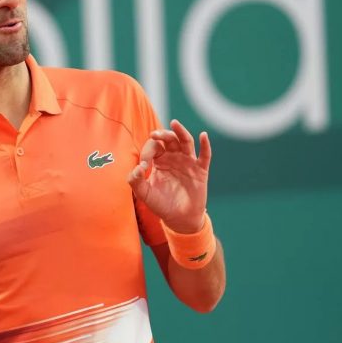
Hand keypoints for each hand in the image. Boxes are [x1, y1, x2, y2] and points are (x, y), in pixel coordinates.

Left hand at [127, 119, 211, 233]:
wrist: (179, 219)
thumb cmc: (160, 204)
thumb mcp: (144, 194)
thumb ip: (136, 181)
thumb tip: (138, 167)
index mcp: (159, 161)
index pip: (153, 147)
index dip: (147, 152)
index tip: (144, 166)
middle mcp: (173, 158)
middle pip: (169, 139)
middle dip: (162, 134)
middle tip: (154, 134)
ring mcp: (188, 162)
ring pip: (185, 142)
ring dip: (180, 132)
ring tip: (174, 123)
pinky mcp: (200, 170)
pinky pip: (205, 155)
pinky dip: (205, 145)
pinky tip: (203, 135)